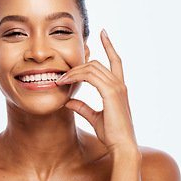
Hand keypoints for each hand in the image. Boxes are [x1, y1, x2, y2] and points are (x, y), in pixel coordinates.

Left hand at [56, 29, 136, 153]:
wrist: (121, 147)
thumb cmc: (111, 133)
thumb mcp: (93, 117)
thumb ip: (82, 107)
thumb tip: (68, 101)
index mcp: (118, 87)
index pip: (115, 60)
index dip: (109, 46)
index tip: (102, 33)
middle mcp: (119, 84)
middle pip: (95, 64)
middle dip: (77, 66)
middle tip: (61, 75)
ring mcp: (116, 87)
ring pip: (91, 68)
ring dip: (73, 72)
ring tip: (60, 80)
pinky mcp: (110, 93)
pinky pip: (90, 76)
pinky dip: (76, 76)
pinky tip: (65, 82)